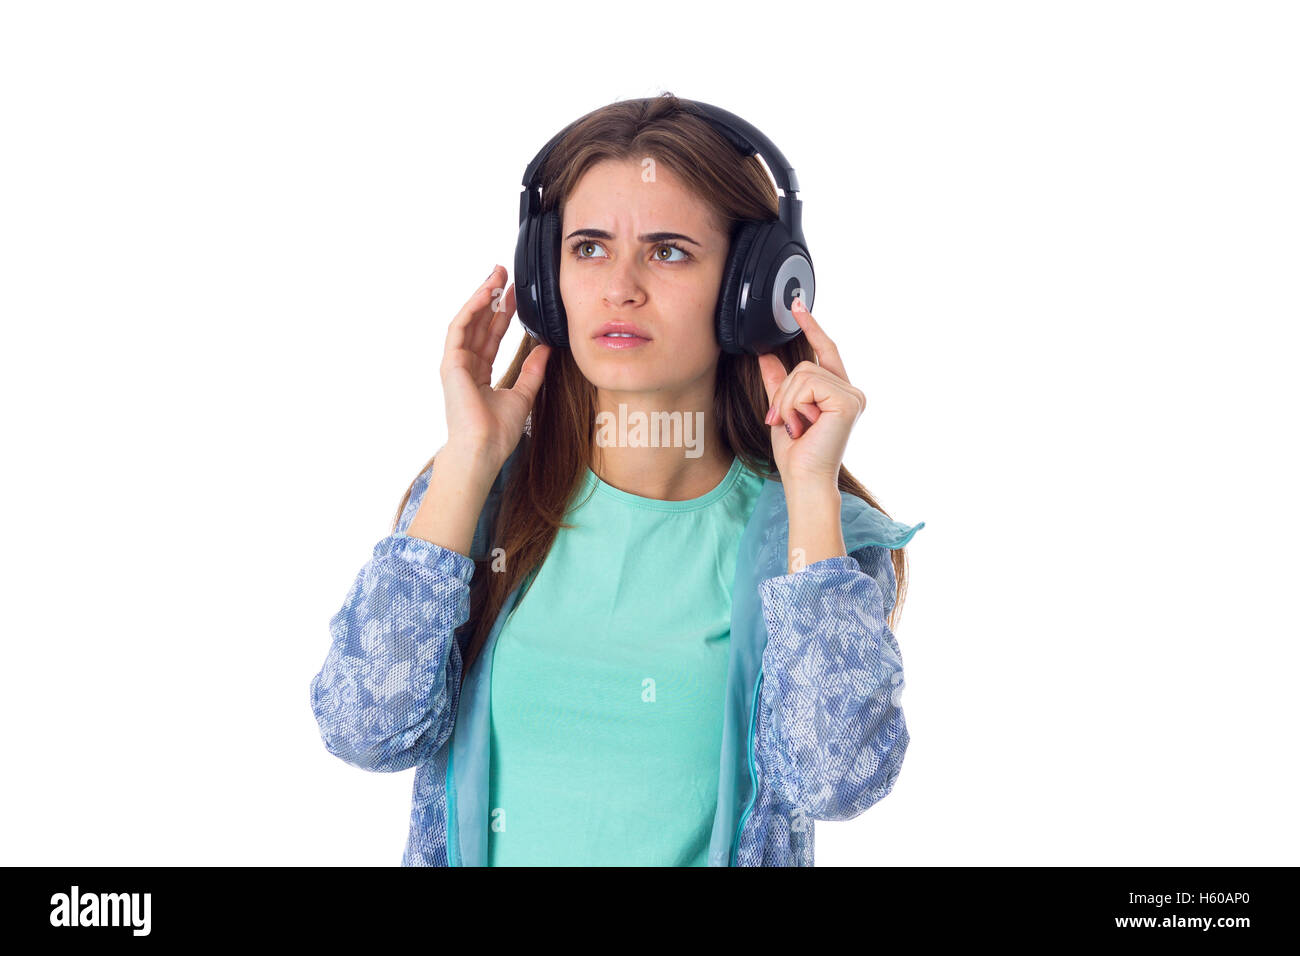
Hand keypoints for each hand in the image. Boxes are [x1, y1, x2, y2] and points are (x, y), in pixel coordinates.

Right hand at [440, 264, 550, 471]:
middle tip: (504, 273)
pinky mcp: (450, 363)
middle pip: (479, 324)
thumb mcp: (523, 394)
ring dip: (480, 296)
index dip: (503, 314)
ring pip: (468, 321)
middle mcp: (465, 365)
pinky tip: (485, 293)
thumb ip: (533, 370)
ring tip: (496, 275)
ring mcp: (455, 364)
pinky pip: (460, 328)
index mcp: (478, 373)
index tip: (515, 294)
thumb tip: (546, 348)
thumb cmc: (498, 432)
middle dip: (491, 297)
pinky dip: (472, 309)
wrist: (483, 449)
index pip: (491, 336)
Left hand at [757, 298, 865, 485]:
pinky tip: (804, 425)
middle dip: (785, 394)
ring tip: (797, 426)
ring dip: (788, 402)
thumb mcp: (783, 410)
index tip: (796, 304)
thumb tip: (766, 355)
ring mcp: (852, 395)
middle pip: (805, 365)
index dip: (810, 326)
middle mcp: (851, 391)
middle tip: (789, 422)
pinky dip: (795, 405)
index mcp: (839, 392)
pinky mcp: (848, 401)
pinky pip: (808, 385)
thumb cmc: (797, 453)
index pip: (825, 350)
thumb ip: (778, 383)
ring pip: (803, 374)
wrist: (804, 478)